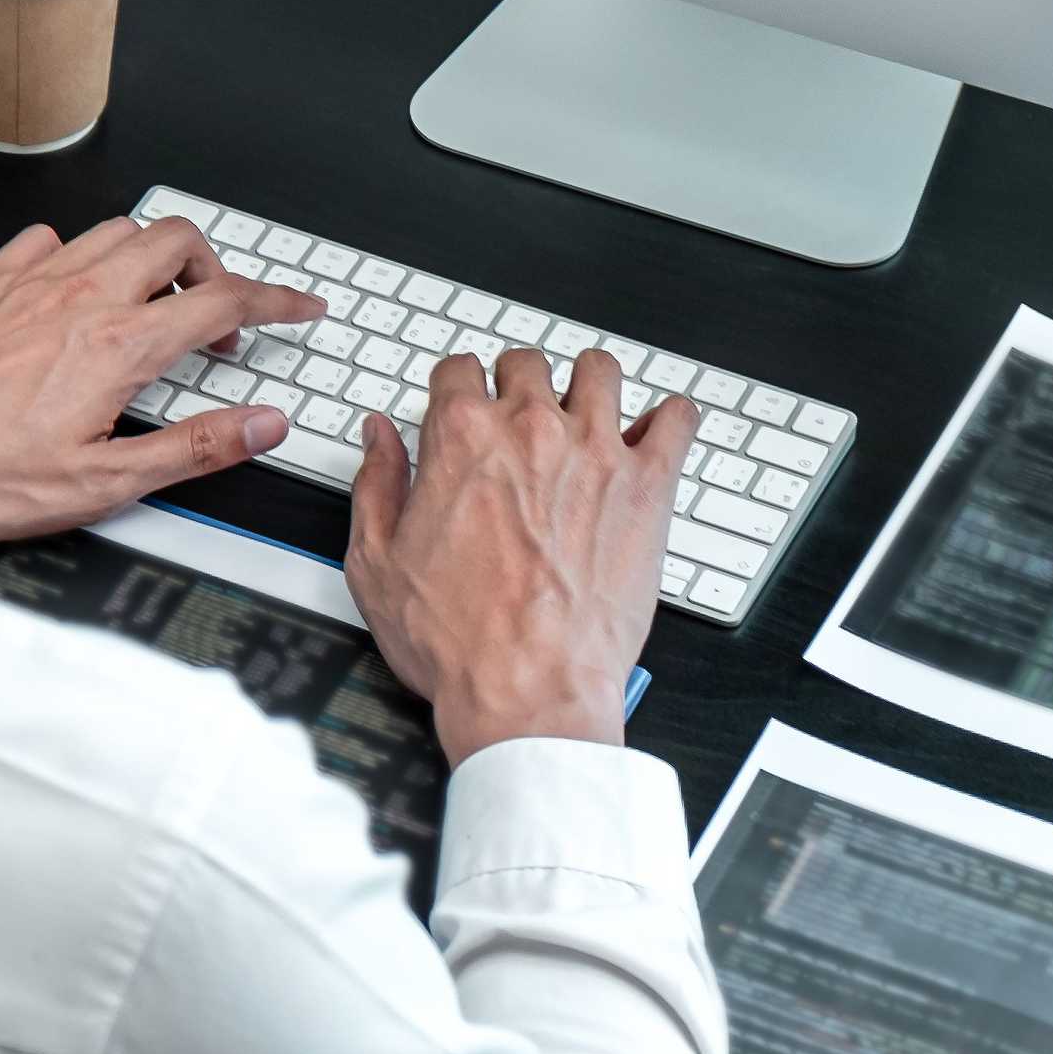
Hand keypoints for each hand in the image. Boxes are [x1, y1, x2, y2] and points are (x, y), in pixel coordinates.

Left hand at [0, 217, 323, 540]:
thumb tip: (259, 425)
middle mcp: (79, 295)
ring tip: (156, 303)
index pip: (224, 301)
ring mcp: (32, 278)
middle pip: (177, 241)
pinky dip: (80, 255)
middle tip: (220, 316)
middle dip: (217, 268)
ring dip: (153, 257)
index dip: (276, 301)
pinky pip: (50, 238)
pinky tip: (74, 291)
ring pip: (118, 229)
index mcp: (117, 346)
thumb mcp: (101, 483)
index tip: (300, 307)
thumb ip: (192, 449)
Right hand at [347, 346, 690, 761]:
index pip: (458, 368)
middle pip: (527, 362)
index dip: (456, 387)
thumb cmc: (459, 642)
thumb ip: (376, 485)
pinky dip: (670, 417)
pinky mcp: (647, 486)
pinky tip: (657, 432)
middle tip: (521, 415)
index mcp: (461, 439)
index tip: (462, 407)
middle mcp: (531, 431)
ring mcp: (595, 451)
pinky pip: (676, 419)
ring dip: (589, 383)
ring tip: (588, 409)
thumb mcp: (376, 565)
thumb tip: (379, 437)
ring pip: (600, 370)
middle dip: (519, 381)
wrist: (528, 691)